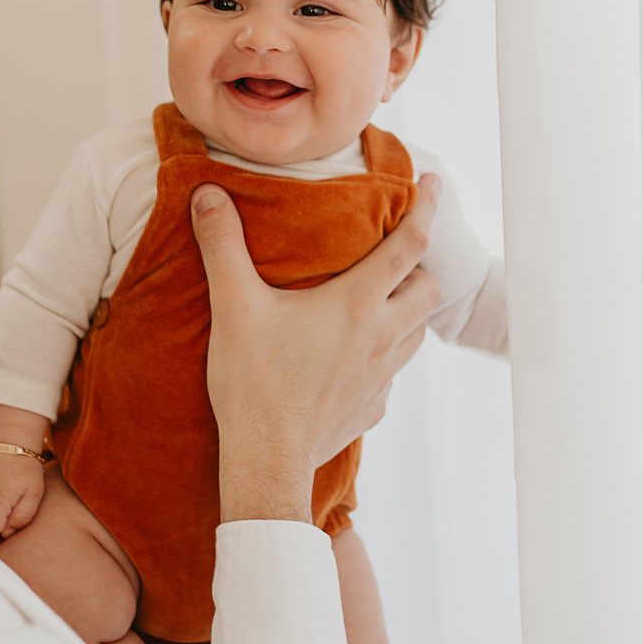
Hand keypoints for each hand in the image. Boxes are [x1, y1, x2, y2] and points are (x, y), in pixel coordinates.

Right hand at [190, 174, 440, 524]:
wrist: (267, 461)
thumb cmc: (253, 382)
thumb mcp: (233, 305)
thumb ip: (222, 245)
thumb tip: (206, 195)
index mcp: (358, 302)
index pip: (410, 242)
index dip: (427, 207)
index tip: (436, 182)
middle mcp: (382, 335)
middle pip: (428, 288)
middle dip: (420, 265)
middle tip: (397, 254)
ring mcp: (382, 376)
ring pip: (417, 332)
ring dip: (407, 310)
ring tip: (380, 301)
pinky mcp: (372, 407)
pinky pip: (391, 374)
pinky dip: (383, 356)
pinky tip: (354, 358)